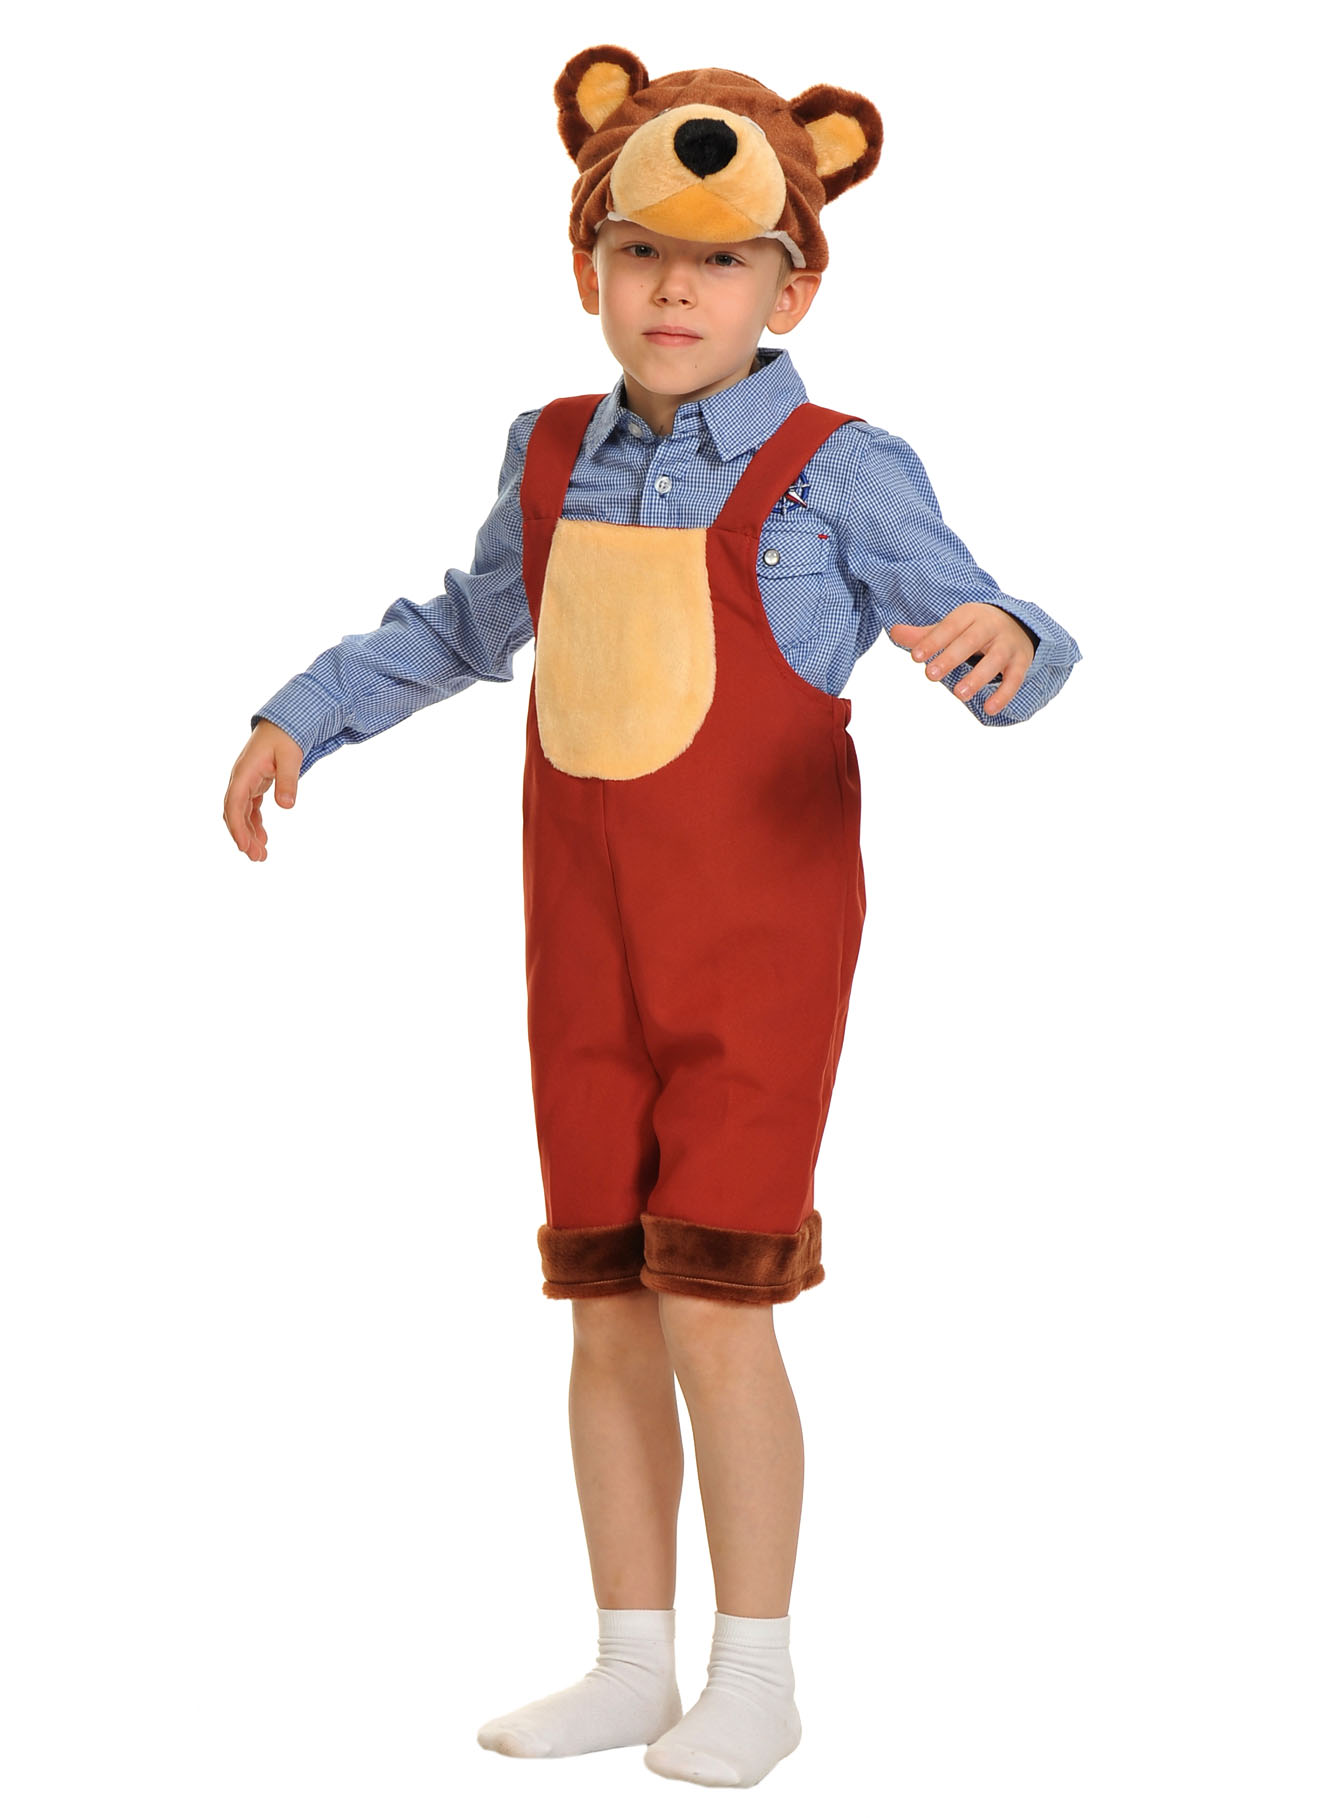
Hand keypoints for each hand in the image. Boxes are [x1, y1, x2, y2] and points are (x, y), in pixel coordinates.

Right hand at [223, 720, 302, 861]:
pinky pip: (250, 809)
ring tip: (261, 856)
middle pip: (234, 812)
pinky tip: (263, 839)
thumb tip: (287, 806)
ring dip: (249, 834)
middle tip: (257, 858)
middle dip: (243, 836)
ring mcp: (246, 783)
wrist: (283, 723)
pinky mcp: (254, 785)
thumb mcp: (291, 757)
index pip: (235, 803)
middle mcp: (240, 779)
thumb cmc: (285, 737)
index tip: (244, 846)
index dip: (237, 826)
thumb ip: (288, 781)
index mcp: (245, 772)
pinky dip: (255, 824)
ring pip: (241, 813)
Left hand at [887, 603, 1036, 715]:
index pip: (949, 627)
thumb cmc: (975, 629)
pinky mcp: (1021, 662)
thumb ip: (925, 635)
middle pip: (971, 641)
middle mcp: (990, 627)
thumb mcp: (952, 627)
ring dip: (977, 677)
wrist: (1019, 624)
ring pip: (994, 660)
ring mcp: (1007, 644)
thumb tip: (894, 633)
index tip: (915, 656)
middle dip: (951, 658)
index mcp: (970, 615)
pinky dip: (1004, 694)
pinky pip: (1014, 678)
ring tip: (958, 695)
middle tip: (930, 675)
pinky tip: (989, 708)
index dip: (933, 641)